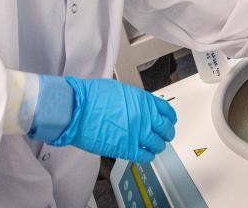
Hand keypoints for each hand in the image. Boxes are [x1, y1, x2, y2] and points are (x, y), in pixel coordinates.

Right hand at [49, 77, 176, 162]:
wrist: (79, 109)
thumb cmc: (92, 97)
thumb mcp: (121, 91)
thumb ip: (135, 101)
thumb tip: (139, 108)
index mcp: (144, 101)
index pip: (167, 112)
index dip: (169, 119)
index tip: (168, 122)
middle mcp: (145, 117)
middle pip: (166, 130)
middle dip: (165, 134)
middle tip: (162, 136)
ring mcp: (137, 133)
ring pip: (158, 144)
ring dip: (156, 146)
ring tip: (152, 146)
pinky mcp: (127, 148)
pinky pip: (145, 156)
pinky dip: (147, 156)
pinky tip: (144, 154)